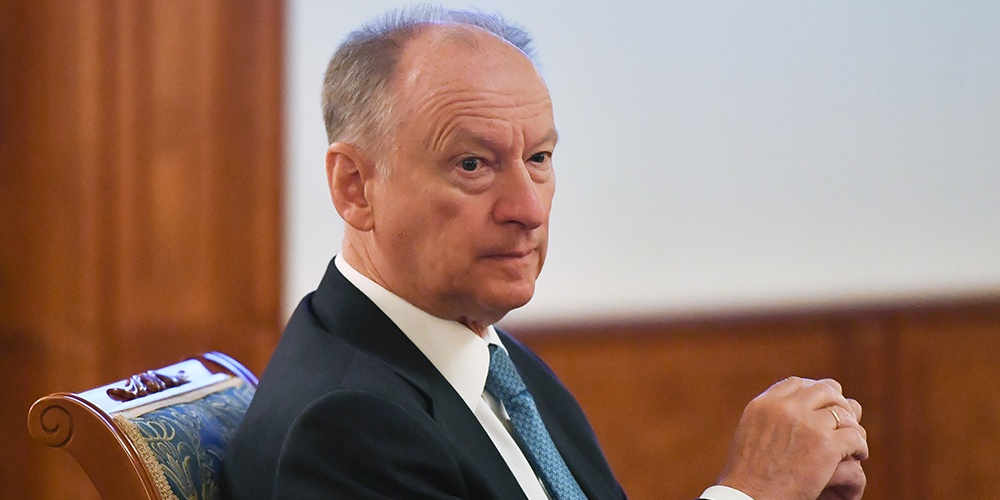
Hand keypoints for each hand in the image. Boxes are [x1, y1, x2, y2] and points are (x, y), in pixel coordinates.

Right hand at [716, 377, 867, 499]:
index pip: (797, 384)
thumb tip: (803, 411)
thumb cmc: (748, 476)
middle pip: (825, 391)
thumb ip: (772, 418)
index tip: (823, 405)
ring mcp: (807, 425)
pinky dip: (860, 446)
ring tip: (853, 442)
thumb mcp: (751, 434)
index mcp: (764, 404)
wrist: (750, 498)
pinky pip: (854, 436)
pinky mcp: (826, 446)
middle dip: (838, 404)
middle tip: (844, 422)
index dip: (814, 391)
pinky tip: (857, 455)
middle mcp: (785, 408)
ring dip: (852, 427)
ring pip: (844, 414)